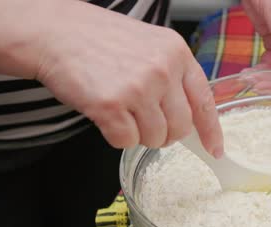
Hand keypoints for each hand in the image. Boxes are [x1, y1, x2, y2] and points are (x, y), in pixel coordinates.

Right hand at [35, 1, 222, 153]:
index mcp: (177, 54)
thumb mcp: (151, 47)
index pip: (204, 102)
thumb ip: (174, 76)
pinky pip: (126, 142)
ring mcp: (138, 88)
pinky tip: (106, 115)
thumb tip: (191, 119)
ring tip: (122, 111)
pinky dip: (116, 137)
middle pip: (181, 127)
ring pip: (155, 138)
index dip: (211, 131)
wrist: (55, 32)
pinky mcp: (111, 105)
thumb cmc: (100, 41)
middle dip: (165, 134)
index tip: (215, 150)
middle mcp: (163, 70)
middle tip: (145, 121)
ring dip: (139, 135)